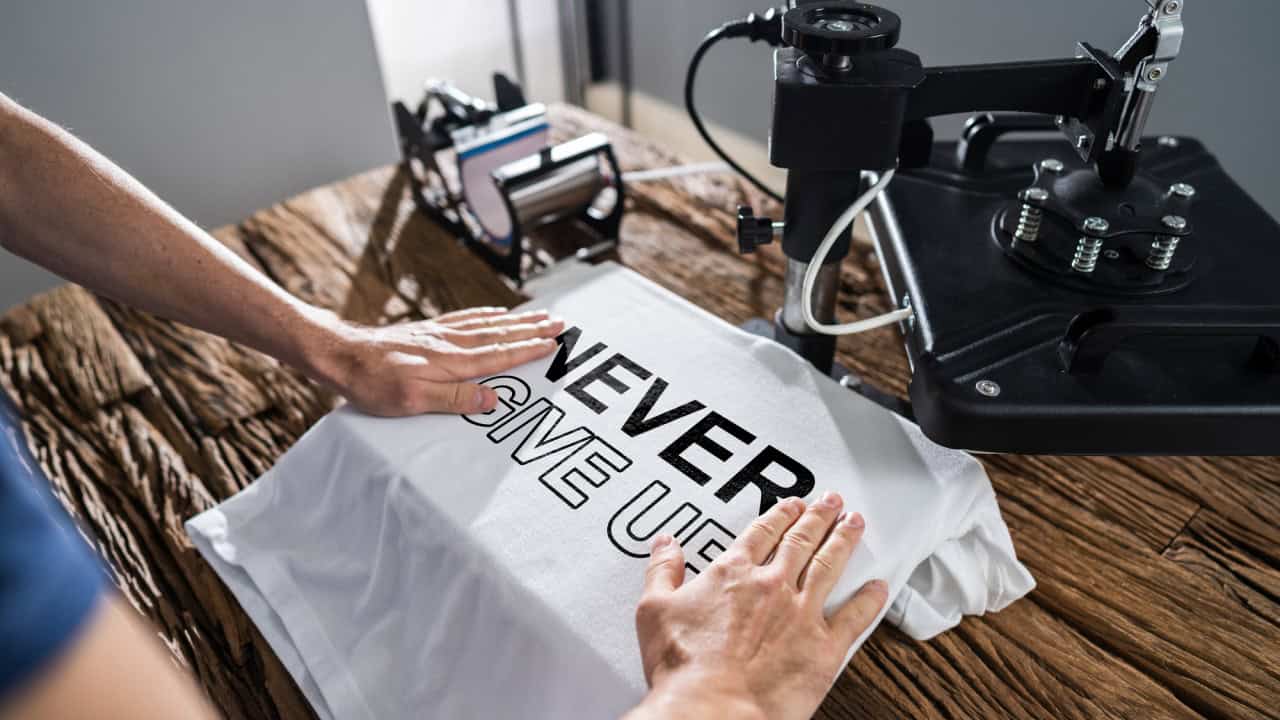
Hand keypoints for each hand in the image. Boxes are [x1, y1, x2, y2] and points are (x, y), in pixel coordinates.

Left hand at [307, 306, 563, 415]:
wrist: (341, 355)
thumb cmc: (374, 383)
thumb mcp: (413, 401)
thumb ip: (455, 398)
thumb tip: (493, 399)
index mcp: (452, 362)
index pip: (500, 355)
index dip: (529, 349)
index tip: (554, 342)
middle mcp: (450, 343)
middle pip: (500, 334)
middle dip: (531, 329)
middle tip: (560, 322)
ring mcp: (438, 334)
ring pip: (486, 324)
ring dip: (516, 320)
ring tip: (539, 315)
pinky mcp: (426, 331)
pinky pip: (465, 319)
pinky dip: (486, 315)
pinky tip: (495, 313)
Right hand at [628, 492, 887, 719]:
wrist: (712, 711)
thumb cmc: (683, 669)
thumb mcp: (654, 611)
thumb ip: (662, 571)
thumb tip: (665, 545)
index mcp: (733, 573)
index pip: (762, 533)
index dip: (780, 514)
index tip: (792, 504)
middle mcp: (772, 585)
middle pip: (801, 540)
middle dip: (819, 517)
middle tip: (832, 501)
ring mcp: (801, 614)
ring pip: (830, 565)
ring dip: (844, 541)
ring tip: (855, 524)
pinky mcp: (823, 647)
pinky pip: (855, 617)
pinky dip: (870, 599)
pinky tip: (878, 586)